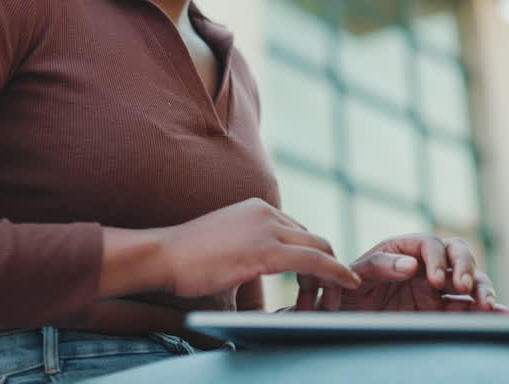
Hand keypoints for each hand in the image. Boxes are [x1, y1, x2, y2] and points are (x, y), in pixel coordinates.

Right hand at [157, 198, 360, 298]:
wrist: (161, 255)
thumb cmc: (184, 259)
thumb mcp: (225, 247)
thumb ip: (247, 253)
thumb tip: (255, 278)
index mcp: (256, 208)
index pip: (298, 231)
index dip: (311, 259)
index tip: (314, 284)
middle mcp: (266, 212)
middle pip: (313, 238)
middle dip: (327, 267)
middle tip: (329, 297)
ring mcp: (267, 228)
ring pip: (319, 248)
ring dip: (332, 275)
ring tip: (334, 300)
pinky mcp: (266, 250)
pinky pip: (315, 261)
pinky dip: (335, 273)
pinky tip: (346, 284)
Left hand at [294, 234, 508, 312]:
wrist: (341, 320)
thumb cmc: (343, 292)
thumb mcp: (353, 275)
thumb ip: (378, 266)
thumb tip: (411, 264)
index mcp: (403, 249)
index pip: (429, 244)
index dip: (436, 259)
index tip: (435, 280)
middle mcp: (424, 265)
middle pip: (457, 254)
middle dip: (465, 267)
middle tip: (462, 287)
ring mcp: (436, 289)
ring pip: (469, 281)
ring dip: (481, 289)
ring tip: (486, 305)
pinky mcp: (442, 311)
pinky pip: (469, 308)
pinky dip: (488, 311)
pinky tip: (505, 315)